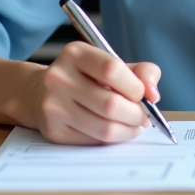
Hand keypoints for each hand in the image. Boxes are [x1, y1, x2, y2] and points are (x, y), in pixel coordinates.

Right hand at [23, 41, 161, 144]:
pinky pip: (93, 141)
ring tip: (134, 125)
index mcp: (75, 53)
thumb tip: (153, 94)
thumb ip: (141, 72)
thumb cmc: (86, 77)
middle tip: (145, 117)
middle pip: (110, 104)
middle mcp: (59, 77)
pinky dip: (112, 139)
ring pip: (104, 128)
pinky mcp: (53, 131)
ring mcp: (53, 106)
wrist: (40, 92)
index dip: (135, 86)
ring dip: (128, 130)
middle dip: (136, 115)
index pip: (111, 69)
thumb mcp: (111, 63)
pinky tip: (114, 130)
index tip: (144, 95)